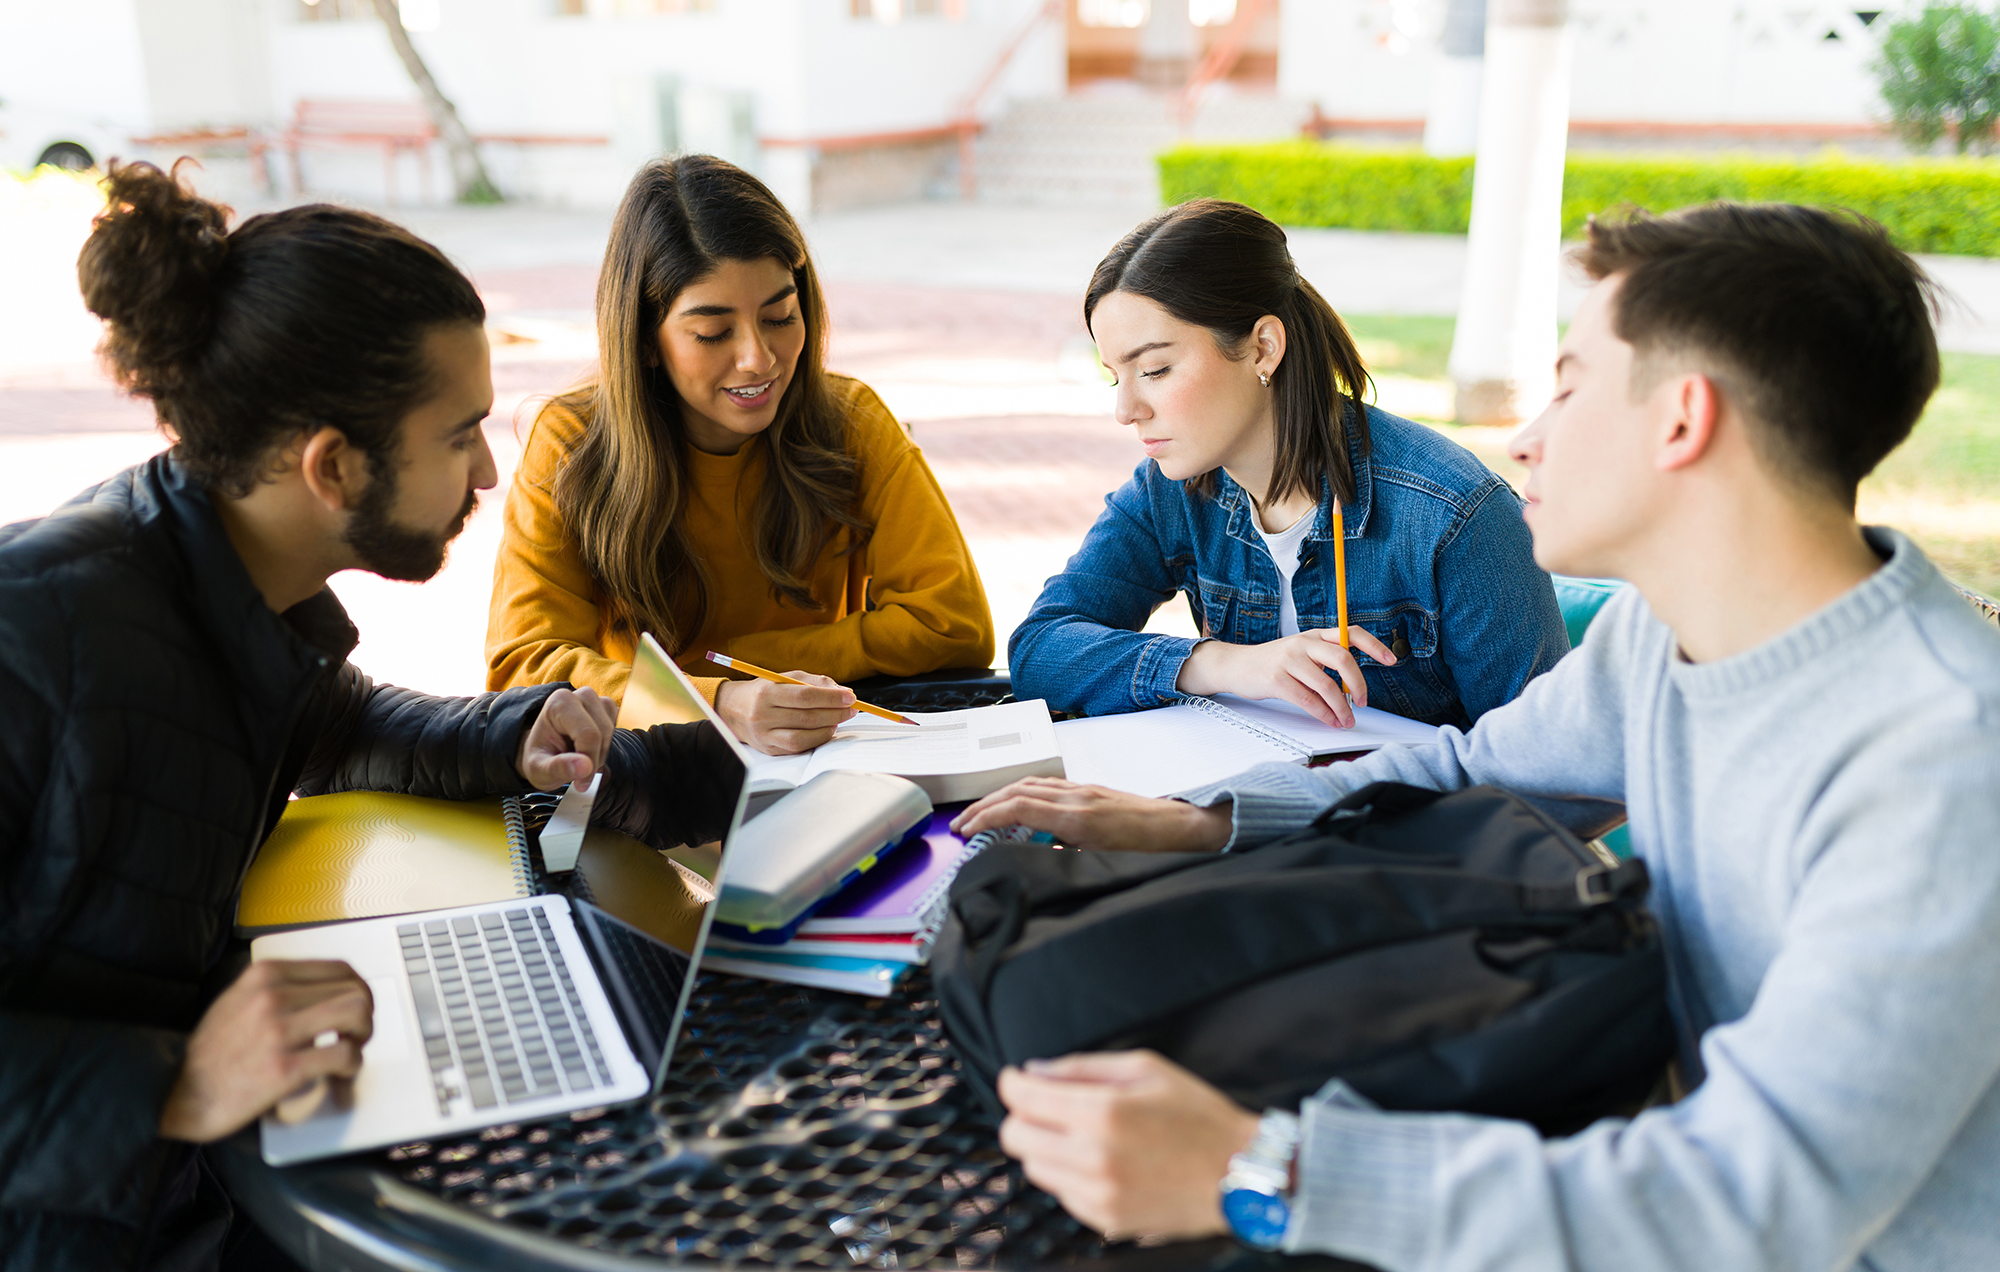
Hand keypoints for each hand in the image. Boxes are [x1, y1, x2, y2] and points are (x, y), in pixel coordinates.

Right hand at [159, 960, 373, 1142]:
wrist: (181, 1094)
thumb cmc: (213, 1052)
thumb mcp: (238, 999)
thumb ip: (278, 987)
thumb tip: (327, 988)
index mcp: (265, 975)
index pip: (339, 968)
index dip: (359, 988)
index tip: (358, 1006)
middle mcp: (272, 996)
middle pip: (354, 989)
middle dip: (367, 1012)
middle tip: (359, 1033)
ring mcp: (278, 1031)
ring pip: (356, 1013)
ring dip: (364, 1034)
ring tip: (352, 1048)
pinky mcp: (284, 1067)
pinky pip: (344, 1054)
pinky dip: (353, 1064)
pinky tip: (341, 1072)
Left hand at [516, 686, 617, 788]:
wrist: (545, 751)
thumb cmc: (541, 757)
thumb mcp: (539, 769)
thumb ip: (558, 768)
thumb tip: (585, 767)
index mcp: (560, 703)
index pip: (588, 734)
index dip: (589, 760)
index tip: (582, 782)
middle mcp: (580, 695)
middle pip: (603, 733)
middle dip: (595, 759)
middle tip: (580, 772)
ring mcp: (596, 700)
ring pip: (612, 732)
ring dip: (601, 753)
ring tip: (582, 759)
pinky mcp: (607, 708)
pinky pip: (617, 729)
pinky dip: (607, 746)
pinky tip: (591, 749)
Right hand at [714, 672, 856, 754]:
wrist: (733, 710)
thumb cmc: (765, 691)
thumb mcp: (785, 678)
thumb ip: (813, 682)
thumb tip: (841, 691)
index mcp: (767, 692)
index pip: (805, 695)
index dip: (830, 697)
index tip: (850, 697)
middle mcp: (763, 715)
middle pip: (806, 717)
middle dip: (835, 713)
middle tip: (851, 709)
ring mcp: (764, 735)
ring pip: (803, 736)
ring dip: (827, 728)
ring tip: (839, 720)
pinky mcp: (768, 748)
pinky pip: (797, 748)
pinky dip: (816, 740)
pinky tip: (825, 731)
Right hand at [951, 777, 1231, 851]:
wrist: (1185, 829)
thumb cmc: (1153, 851)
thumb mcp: (1103, 864)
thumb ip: (1062, 860)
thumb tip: (1031, 862)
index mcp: (1076, 817)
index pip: (1017, 808)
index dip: (985, 819)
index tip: (965, 832)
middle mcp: (1077, 797)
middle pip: (1017, 791)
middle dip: (984, 806)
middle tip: (962, 824)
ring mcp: (1084, 790)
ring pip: (1031, 784)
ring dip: (1001, 796)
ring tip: (982, 814)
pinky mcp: (1092, 791)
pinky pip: (1047, 785)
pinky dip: (1023, 793)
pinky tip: (1019, 805)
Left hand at [998, 1050, 1259, 1239]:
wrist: (1240, 1174)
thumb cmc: (1199, 1117)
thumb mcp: (1146, 1069)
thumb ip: (1083, 1067)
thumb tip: (1036, 1071)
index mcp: (1102, 1113)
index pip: (1022, 1098)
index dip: (1014, 1082)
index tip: (1019, 1079)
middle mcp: (1092, 1158)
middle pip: (1015, 1136)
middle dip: (1024, 1115)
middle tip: (1047, 1105)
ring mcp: (1097, 1195)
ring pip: (1033, 1168)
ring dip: (1045, 1146)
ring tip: (1080, 1135)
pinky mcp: (1105, 1220)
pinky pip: (1061, 1194)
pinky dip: (1069, 1175)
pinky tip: (1100, 1162)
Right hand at [1175, 627, 1396, 727]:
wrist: (1236, 666)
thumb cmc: (1273, 663)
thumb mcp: (1301, 654)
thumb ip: (1325, 663)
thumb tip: (1353, 688)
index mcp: (1314, 635)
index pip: (1351, 633)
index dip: (1374, 645)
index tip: (1391, 660)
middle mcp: (1304, 643)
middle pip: (1343, 658)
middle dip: (1359, 683)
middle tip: (1363, 702)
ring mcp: (1289, 660)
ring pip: (1326, 684)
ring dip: (1341, 707)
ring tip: (1346, 720)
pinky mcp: (1276, 679)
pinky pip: (1308, 700)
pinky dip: (1323, 714)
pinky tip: (1329, 720)